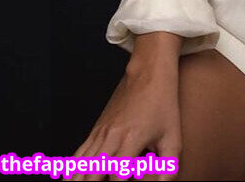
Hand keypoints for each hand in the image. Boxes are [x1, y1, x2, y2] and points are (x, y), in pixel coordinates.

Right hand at [71, 63, 180, 180]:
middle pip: (91, 174)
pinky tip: (71, 177)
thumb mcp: (172, 136)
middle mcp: (111, 137)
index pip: (116, 178)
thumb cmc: (163, 104)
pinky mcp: (96, 128)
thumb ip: (169, 166)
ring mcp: (101, 132)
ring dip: (78, 179)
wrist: (148, 74)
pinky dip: (72, 169)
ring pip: (80, 165)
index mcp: (131, 140)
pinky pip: (78, 153)